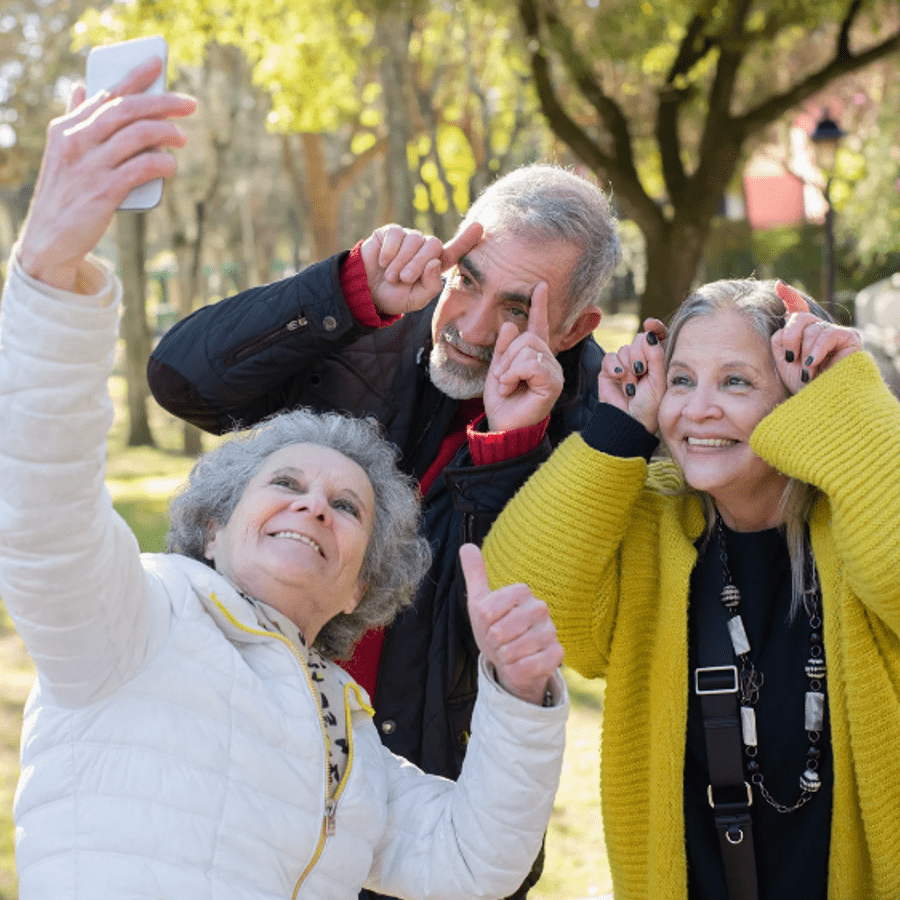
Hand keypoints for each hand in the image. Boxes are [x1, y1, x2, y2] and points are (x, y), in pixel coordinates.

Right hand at [16, 57, 195, 291]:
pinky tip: (172, 165)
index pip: (105, 94)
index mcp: (67, 127)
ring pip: (138, 134)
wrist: (49, 238)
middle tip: (189, 103)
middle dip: (163, 102)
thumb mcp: (62, 153)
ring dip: (167, 132)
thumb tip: (80, 88)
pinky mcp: (104, 191)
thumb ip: (75, 121)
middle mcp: (77, 140)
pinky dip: (162, 163)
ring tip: (182, 137)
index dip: (134, 76)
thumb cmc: (64, 195)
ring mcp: (90, 165)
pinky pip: (142, 167)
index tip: (157, 63)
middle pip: (127, 109)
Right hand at [360, 220, 482, 315]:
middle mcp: (424, 249)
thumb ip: (431, 285)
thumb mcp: (416, 299)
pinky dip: (390, 251)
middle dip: (418, 264)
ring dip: (401, 261)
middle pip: (433, 245)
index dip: (466, 240)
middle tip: (404, 279)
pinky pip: (397, 234)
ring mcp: (409, 238)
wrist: (367, 292)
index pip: (454, 251)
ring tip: (391, 276)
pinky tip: (383, 262)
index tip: (479, 227)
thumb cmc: (394, 297)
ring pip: (415, 240)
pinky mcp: (391, 232)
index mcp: (435, 265)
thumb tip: (435, 262)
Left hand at [460, 543, 562, 705]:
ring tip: (509, 652)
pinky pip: (527, 666)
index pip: (488, 610)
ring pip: (512, 650)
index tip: (489, 624)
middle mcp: (540, 608)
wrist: (512, 661)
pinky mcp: (557, 654)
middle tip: (499, 641)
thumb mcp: (480, 602)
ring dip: (504, 656)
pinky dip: (516, 669)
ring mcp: (550, 631)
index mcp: (522, 592)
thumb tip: (466, 546)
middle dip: (492, 642)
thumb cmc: (496, 628)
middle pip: (499, 631)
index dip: (483, 623)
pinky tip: (520, 664)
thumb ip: (475, 574)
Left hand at [483, 281, 563, 431]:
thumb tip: (509, 324)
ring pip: (528, 349)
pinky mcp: (553, 383)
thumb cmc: (502, 401)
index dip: (539, 306)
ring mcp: (553, 371)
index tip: (540, 285)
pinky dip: (514, 374)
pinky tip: (511, 388)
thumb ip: (503, 347)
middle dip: (507, 355)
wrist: (502, 425)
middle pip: (527, 337)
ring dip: (508, 367)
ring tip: (507, 385)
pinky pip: (532, 364)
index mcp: (534, 356)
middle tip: (502, 377)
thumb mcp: (497, 368)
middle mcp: (548, 361)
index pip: (538, 326)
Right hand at [597, 317, 666, 431]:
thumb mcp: (659, 380)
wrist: (628, 421)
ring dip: (628, 367)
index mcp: (658, 361)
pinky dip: (615, 367)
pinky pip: (610, 357)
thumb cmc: (649, 405)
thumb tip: (649, 332)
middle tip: (641, 372)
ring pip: (625, 349)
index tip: (651, 323)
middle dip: (640, 354)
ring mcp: (625, 365)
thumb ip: (656, 355)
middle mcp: (642, 360)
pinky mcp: (609, 370)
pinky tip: (620, 378)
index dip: (655, 328)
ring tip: (631, 384)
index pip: (658, 336)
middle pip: (639, 339)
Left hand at [772, 281, 862, 392]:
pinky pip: (827, 334)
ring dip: (805, 352)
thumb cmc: (802, 385)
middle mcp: (820, 330)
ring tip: (808, 371)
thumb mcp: (783, 360)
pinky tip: (814, 363)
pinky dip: (817, 350)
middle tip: (791, 358)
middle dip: (790, 337)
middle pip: (799, 317)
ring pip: (811, 328)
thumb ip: (781, 337)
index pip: (798, 309)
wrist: (820, 400)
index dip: (790, 296)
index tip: (778, 285)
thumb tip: (787, 313)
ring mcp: (835, 333)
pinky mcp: (850, 337)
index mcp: (803, 334)